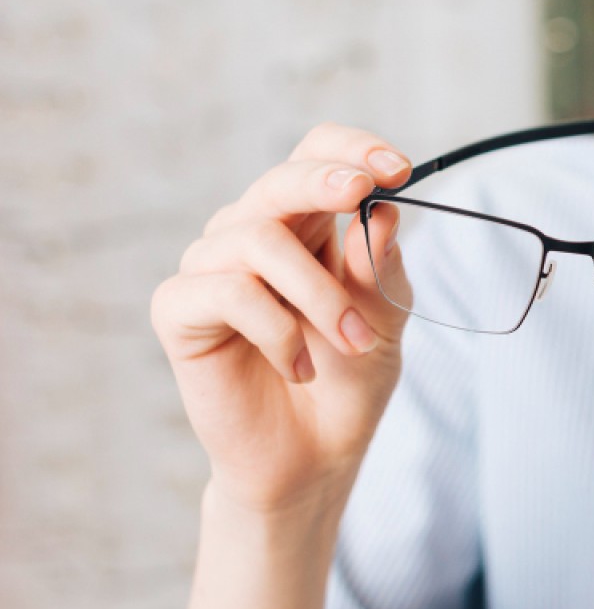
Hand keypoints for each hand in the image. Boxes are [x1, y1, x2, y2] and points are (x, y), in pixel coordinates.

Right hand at [151, 123, 413, 516]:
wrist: (312, 459)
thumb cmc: (347, 384)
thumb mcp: (385, 322)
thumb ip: (382, 269)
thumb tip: (383, 211)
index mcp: (307, 226)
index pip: (316, 155)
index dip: (352, 149)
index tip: (399, 167)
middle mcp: (253, 236)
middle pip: (280, 181)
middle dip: (325, 181)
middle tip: (363, 192)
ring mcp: (211, 269)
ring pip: (259, 239)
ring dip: (321, 294)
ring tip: (352, 343)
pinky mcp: (179, 309)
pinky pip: (228, 290)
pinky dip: (278, 330)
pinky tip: (299, 367)